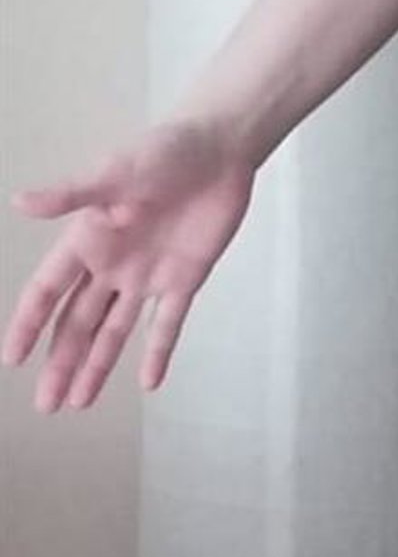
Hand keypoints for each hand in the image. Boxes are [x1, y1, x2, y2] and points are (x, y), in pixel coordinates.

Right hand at [3, 116, 257, 411]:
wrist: (219, 150)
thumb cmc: (162, 152)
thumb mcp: (113, 173)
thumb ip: (72, 195)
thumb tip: (20, 203)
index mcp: (86, 240)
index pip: (48, 291)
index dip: (29, 325)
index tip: (11, 359)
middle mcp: (111, 265)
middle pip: (77, 324)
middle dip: (60, 364)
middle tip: (45, 406)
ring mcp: (147, 276)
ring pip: (114, 332)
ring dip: (96, 367)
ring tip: (77, 404)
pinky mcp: (184, 280)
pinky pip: (168, 324)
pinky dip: (158, 353)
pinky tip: (148, 384)